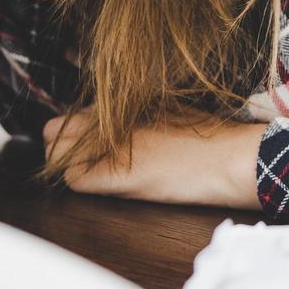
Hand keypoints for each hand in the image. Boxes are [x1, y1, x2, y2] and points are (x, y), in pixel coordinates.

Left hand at [43, 108, 267, 210]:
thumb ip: (139, 113)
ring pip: (58, 155)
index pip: (73, 115)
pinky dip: (80, 182)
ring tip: (91, 176)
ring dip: (68, 165)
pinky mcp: (115, 175)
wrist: (231, 158)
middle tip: (79, 162)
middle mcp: (110, 119)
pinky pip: (74, 179)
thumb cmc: (212, 137)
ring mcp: (109, 146)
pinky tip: (101, 185)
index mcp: (123, 102)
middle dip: (62, 147)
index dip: (74, 132)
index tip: (83, 144)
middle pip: (56, 131)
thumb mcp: (171, 110)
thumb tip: (119, 124)